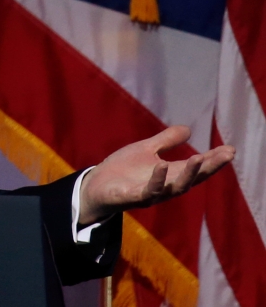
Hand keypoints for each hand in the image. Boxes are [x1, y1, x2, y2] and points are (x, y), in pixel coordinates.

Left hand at [78, 126, 234, 225]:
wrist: (96, 186)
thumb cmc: (122, 170)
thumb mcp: (145, 150)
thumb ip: (165, 141)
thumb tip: (188, 129)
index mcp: (170, 174)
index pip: (196, 167)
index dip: (213, 159)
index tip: (230, 149)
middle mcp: (165, 186)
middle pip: (193, 178)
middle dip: (209, 167)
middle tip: (226, 155)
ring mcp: (151, 193)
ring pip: (175, 187)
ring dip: (188, 174)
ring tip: (199, 158)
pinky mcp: (133, 197)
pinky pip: (149, 191)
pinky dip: (157, 180)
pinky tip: (162, 165)